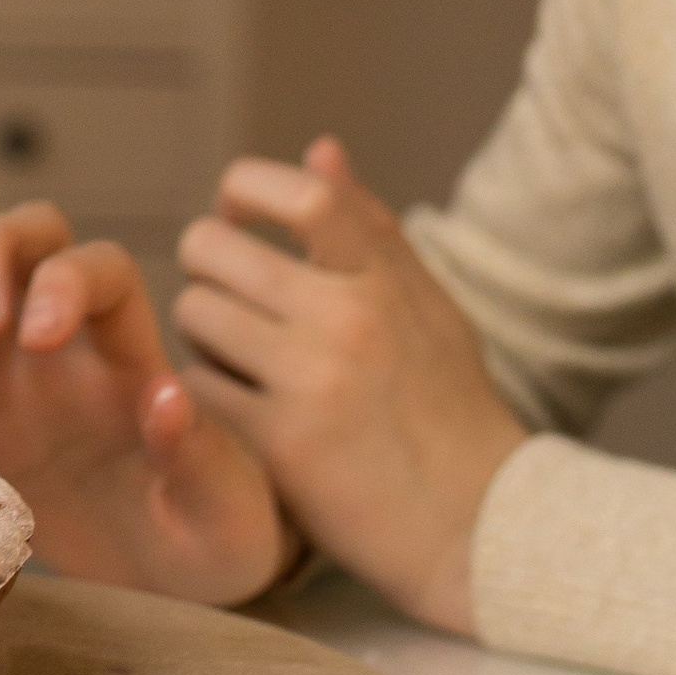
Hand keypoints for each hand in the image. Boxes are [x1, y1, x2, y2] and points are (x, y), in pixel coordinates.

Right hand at [0, 204, 290, 606]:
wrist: (175, 589)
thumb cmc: (215, 534)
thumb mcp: (224, 507)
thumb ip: (197, 453)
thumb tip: (166, 395)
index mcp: (131, 352)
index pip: (100, 268)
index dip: (64, 281)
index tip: (40, 339)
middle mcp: (67, 350)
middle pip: (18, 243)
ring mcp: (12, 385)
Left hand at [173, 138, 528, 634]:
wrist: (479, 526)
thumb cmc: (450, 410)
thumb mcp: (428, 308)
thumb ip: (370, 229)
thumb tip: (318, 149)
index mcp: (384, 280)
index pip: (303, 195)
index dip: (246, 187)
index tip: (235, 210)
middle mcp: (348, 319)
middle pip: (214, 247)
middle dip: (205, 265)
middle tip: (225, 293)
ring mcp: (313, 380)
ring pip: (195, 312)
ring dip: (202, 330)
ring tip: (235, 352)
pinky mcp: (282, 441)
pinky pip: (199, 384)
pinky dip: (204, 390)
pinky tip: (237, 404)